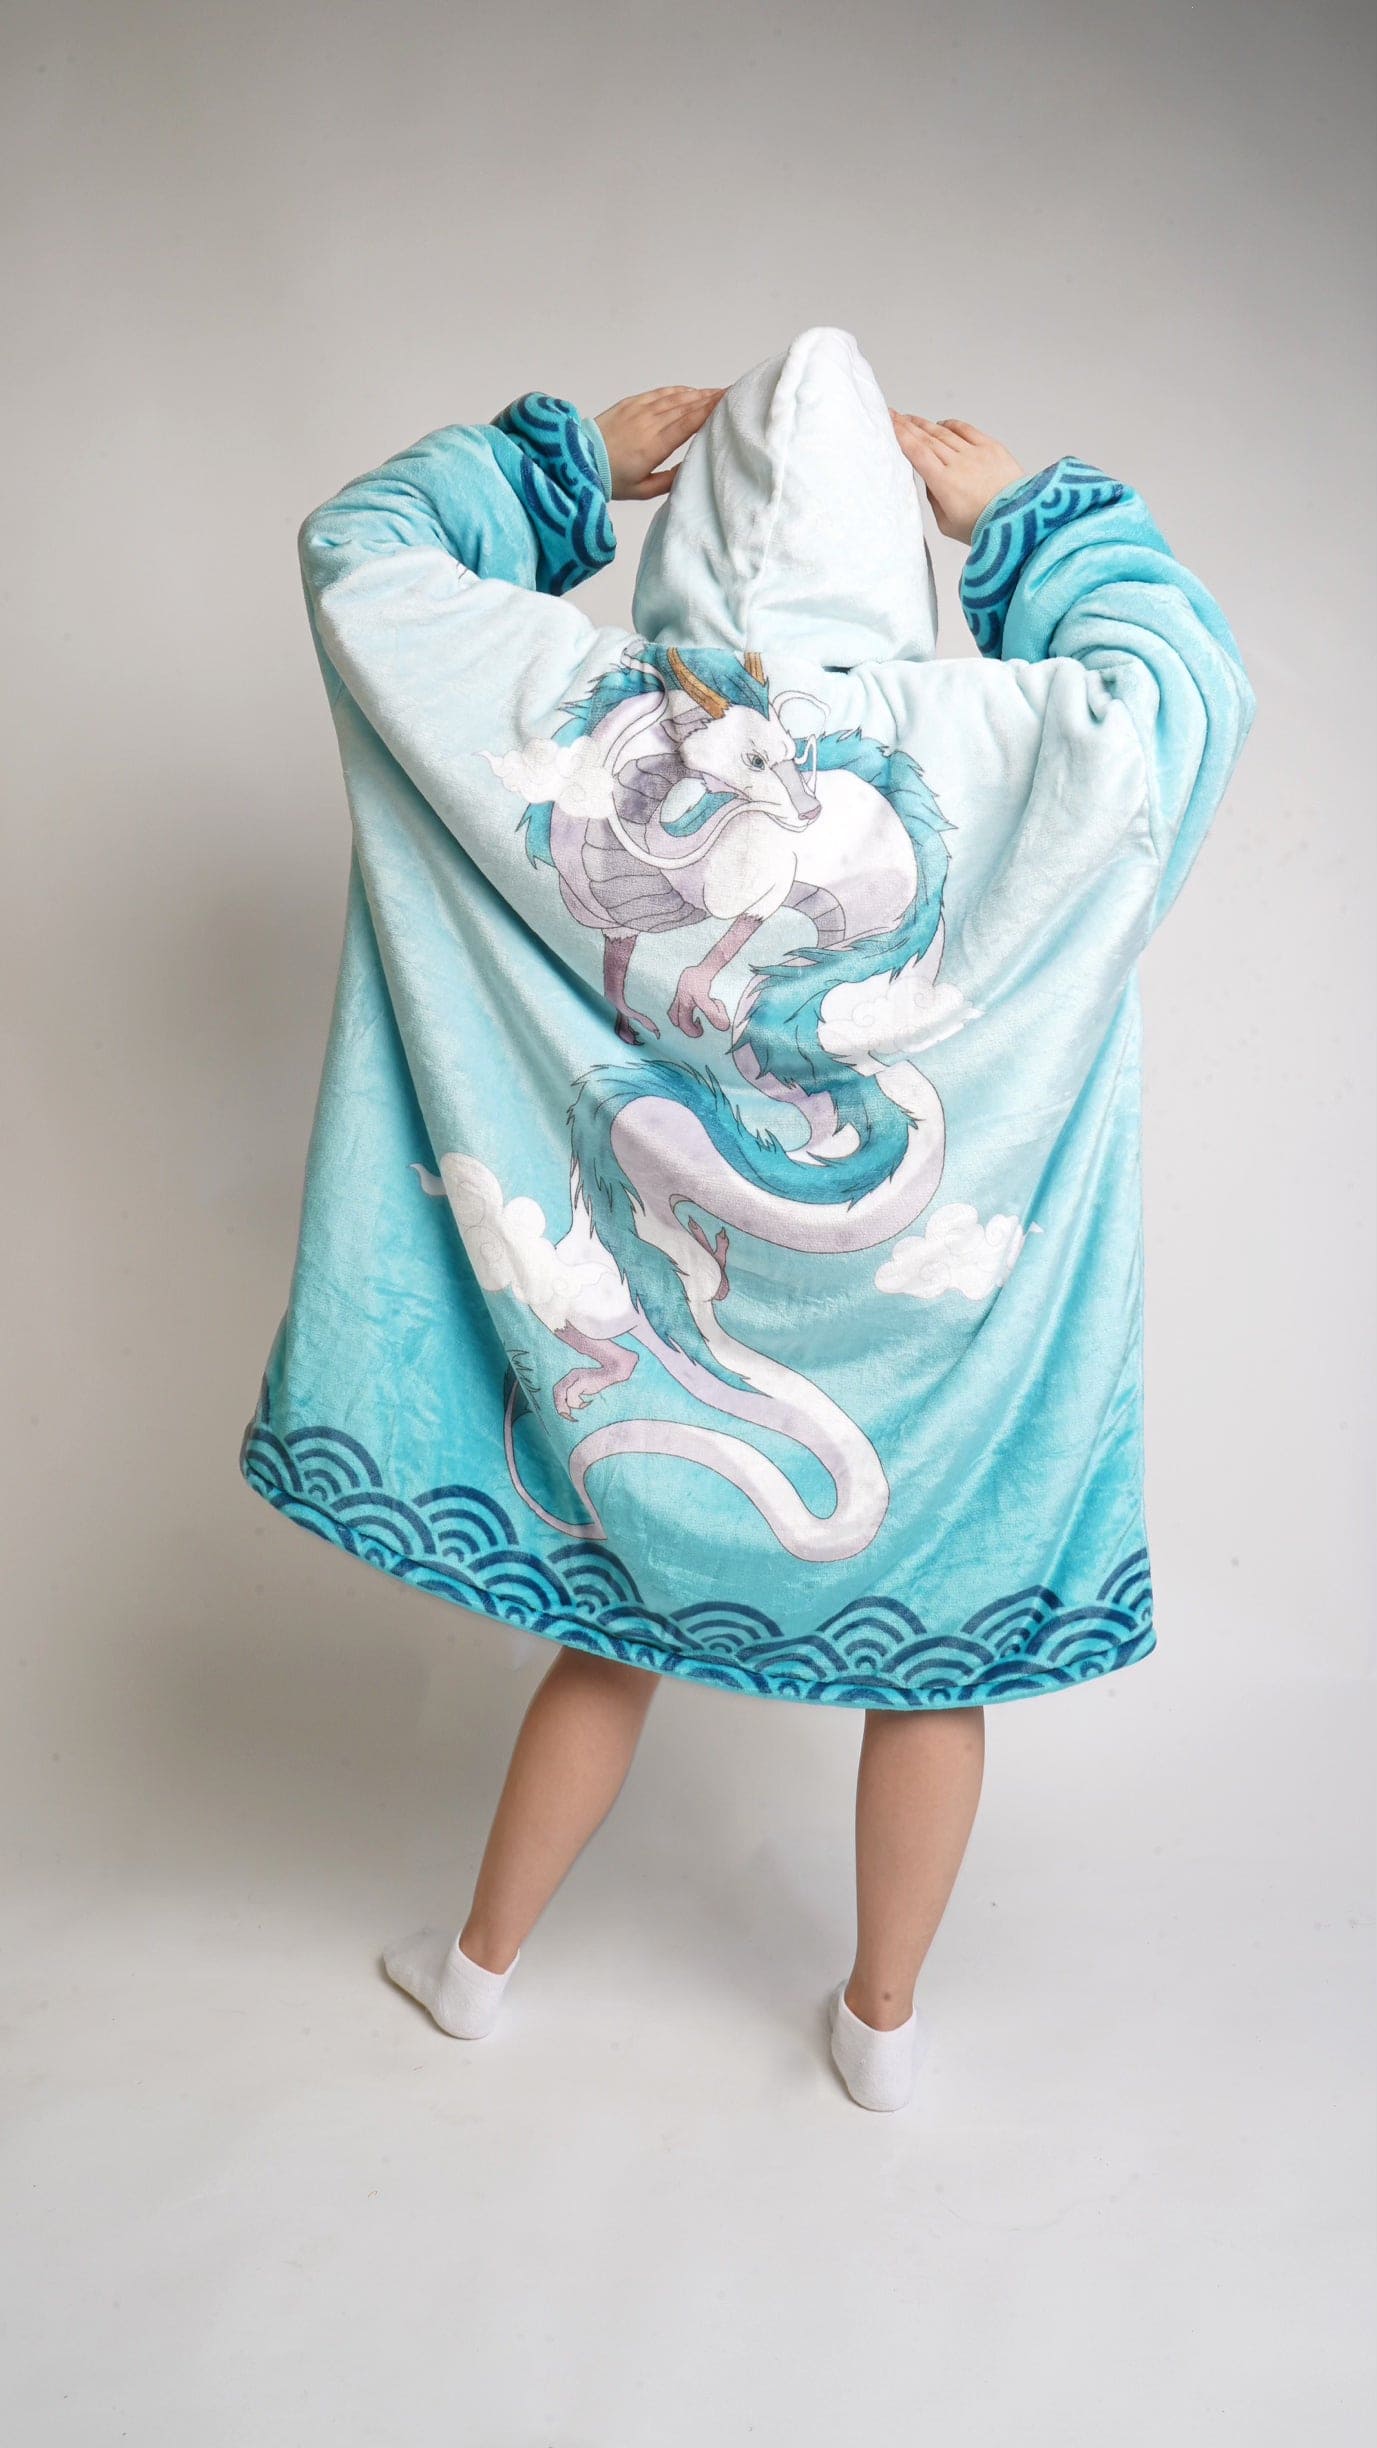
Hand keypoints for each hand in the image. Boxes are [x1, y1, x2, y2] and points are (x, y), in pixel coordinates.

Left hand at [595, 386, 723, 500]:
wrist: (578, 460)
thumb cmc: (611, 480)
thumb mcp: (642, 490)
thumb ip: (670, 480)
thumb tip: (693, 465)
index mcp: (654, 445)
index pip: (688, 422)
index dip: (710, 409)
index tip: (728, 400)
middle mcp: (649, 423)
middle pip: (686, 406)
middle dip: (710, 398)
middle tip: (731, 392)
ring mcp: (639, 410)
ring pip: (674, 397)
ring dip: (697, 393)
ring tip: (715, 392)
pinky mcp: (630, 403)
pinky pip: (659, 393)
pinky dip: (677, 391)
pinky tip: (689, 391)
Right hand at [891, 415, 1023, 543]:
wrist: (1018, 521)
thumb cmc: (983, 528)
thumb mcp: (946, 524)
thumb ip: (933, 499)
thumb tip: (928, 478)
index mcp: (944, 483)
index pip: (916, 452)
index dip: (900, 435)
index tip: (888, 423)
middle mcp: (958, 463)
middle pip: (927, 438)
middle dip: (907, 425)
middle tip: (893, 415)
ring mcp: (976, 453)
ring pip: (944, 433)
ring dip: (926, 425)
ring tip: (912, 420)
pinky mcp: (992, 448)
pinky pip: (967, 430)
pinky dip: (951, 425)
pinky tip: (941, 424)